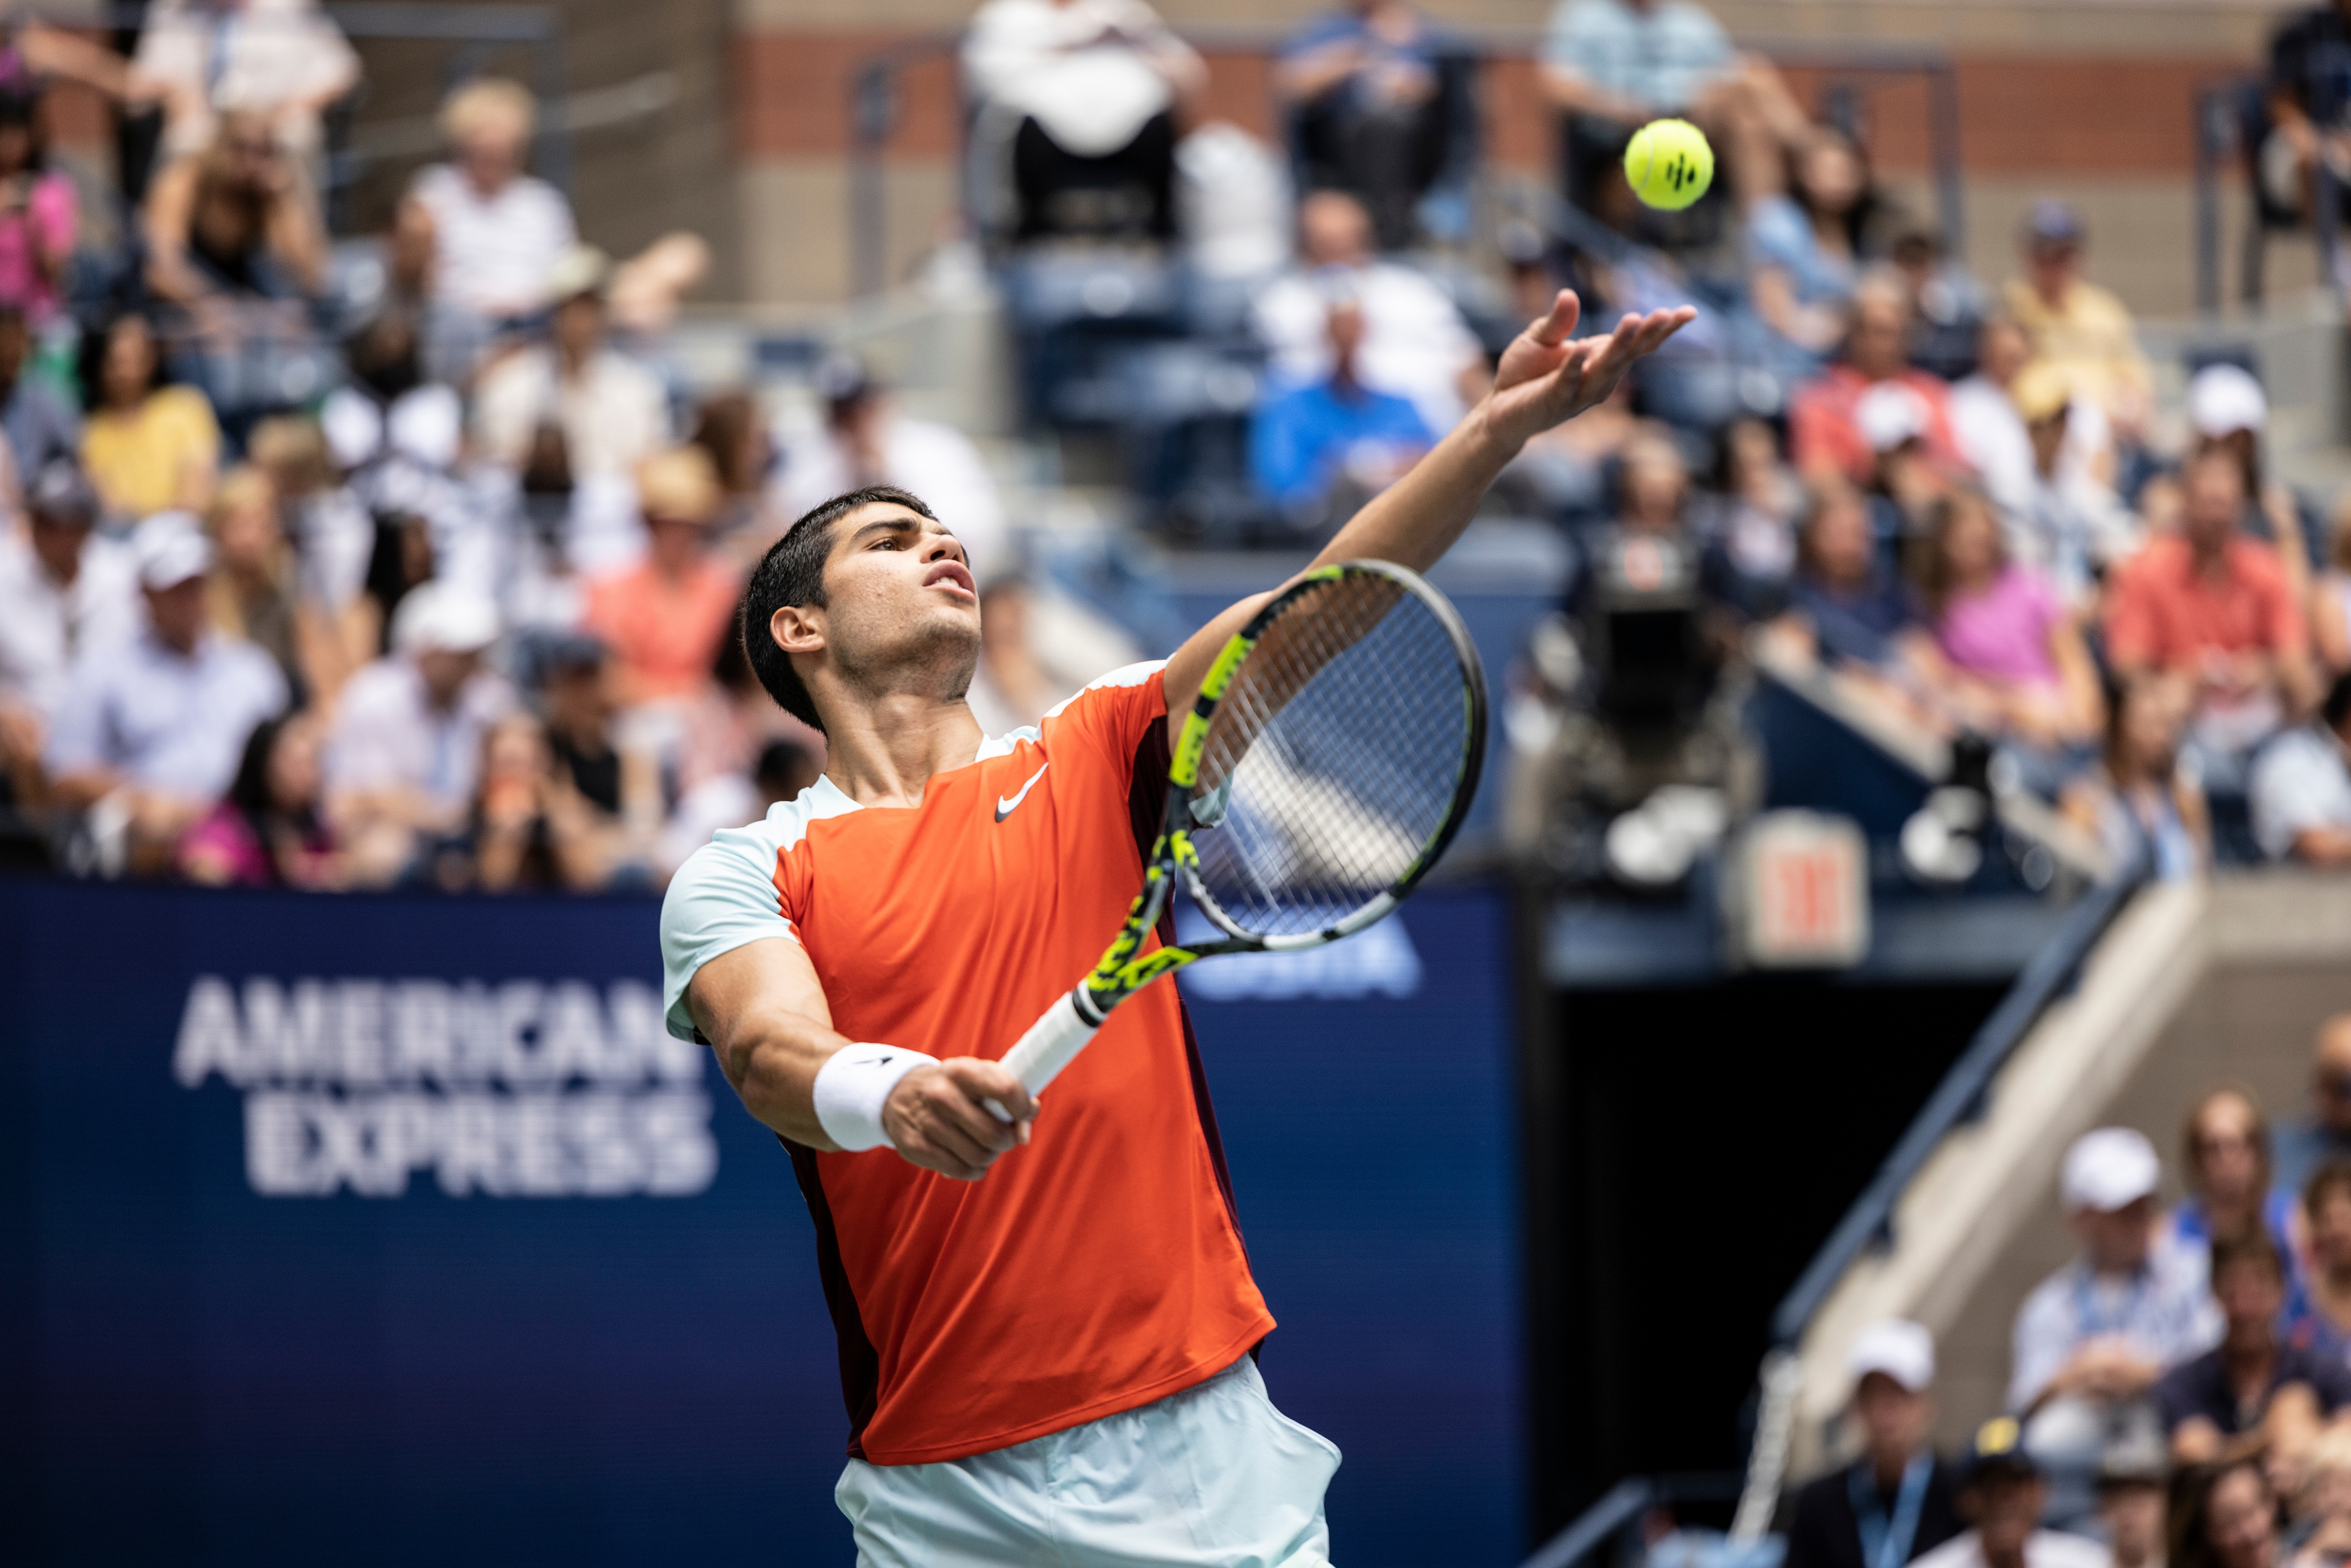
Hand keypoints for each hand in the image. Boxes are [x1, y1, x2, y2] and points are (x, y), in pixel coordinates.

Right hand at [880, 1058, 1037, 1180]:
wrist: (900, 1094)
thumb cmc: (953, 1087)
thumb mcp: (978, 1077)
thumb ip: (1010, 1093)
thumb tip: (1026, 1125)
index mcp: (962, 1070)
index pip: (1006, 1090)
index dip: (1022, 1108)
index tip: (1023, 1113)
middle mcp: (941, 1095)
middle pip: (994, 1134)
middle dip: (1007, 1140)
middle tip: (1003, 1136)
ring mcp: (927, 1123)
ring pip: (980, 1156)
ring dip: (990, 1156)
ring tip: (983, 1146)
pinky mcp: (916, 1148)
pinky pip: (962, 1171)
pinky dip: (974, 1170)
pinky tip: (969, 1158)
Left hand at [1483, 292, 1695, 453]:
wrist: (1498, 410)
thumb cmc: (1524, 373)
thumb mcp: (1540, 338)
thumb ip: (1558, 321)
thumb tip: (1569, 294)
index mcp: (1601, 359)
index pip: (1637, 344)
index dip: (1663, 329)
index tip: (1689, 312)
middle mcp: (1598, 379)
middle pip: (1628, 355)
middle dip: (1647, 334)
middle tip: (1668, 313)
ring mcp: (1578, 393)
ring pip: (1604, 368)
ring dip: (1619, 345)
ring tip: (1634, 319)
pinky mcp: (1552, 402)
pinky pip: (1567, 382)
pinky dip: (1576, 366)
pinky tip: (1585, 347)